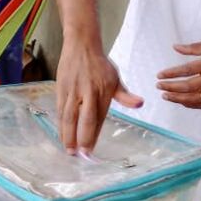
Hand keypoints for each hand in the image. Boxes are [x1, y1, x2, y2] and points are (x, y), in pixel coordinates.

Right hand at [56, 37, 142, 154]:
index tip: (91, 151)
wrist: (81, 45)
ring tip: (69, 150)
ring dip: (67, 135)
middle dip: (80, 138)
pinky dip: (60, 125)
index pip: (97, 118)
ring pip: (67, 116)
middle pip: (82, 119)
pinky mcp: (60, 89)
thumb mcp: (115, 79)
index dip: (93, 135)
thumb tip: (140, 104)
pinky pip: (59, 110)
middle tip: (79, 155)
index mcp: (101, 91)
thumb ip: (125, 95)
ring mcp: (72, 91)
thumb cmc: (100, 65)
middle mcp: (86, 93)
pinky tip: (61, 136)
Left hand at [156, 39, 200, 108]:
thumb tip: (175, 48)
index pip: (188, 69)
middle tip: (159, 86)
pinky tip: (181, 101)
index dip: (172, 73)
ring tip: (166, 96)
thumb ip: (194, 48)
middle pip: (189, 86)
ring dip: (178, 99)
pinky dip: (191, 104)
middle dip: (171, 87)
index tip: (160, 75)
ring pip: (195, 99)